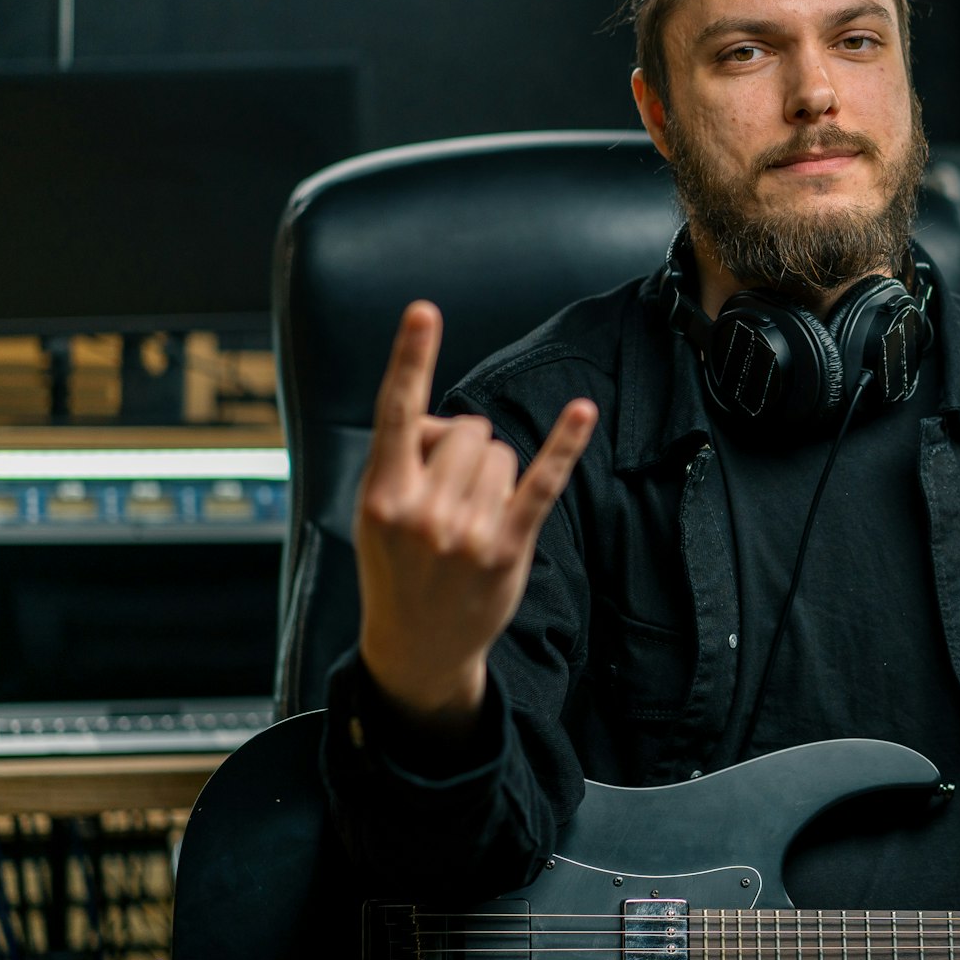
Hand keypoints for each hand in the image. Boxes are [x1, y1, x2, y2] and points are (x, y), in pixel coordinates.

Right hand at [352, 301, 596, 732]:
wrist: (417, 649)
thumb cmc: (398, 569)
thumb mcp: (377, 515)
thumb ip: (405, 461)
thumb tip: (450, 423)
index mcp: (381, 493)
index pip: (395, 413)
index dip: (410, 358)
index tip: (424, 311)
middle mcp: (422, 509)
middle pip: (467, 429)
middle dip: (466, 447)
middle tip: (451, 493)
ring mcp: (466, 531)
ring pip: (500, 452)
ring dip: (495, 472)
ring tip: (472, 517)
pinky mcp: (508, 548)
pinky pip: (542, 481)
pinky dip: (564, 443)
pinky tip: (583, 411)